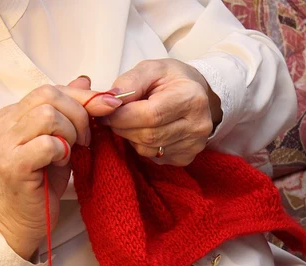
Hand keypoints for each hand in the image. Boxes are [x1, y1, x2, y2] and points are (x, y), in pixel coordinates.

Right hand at [0, 77, 121, 259]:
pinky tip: (63, 162)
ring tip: (72, 151)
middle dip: (80, 115)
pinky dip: (63, 151)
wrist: (27, 218)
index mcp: (16, 112)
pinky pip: (47, 144)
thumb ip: (72, 111)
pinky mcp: (14, 164)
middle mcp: (6, 122)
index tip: (110, 107)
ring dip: (71, 133)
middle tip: (85, 139)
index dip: (85, 97)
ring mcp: (6, 142)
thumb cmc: (44, 179)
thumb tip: (86, 81)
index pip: (52, 89)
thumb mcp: (64, 140)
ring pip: (48, 116)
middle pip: (49, 95)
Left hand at [102, 59, 222, 165]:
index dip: (122, 115)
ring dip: (130, 137)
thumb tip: (109, 101)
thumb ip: (129, 82)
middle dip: (123, 127)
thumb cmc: (171, 80)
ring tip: (131, 121)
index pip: (151, 115)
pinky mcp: (186, 157)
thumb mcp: (151, 69)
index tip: (107, 110)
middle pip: (148, 136)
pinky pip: (153, 157)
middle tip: (113, 117)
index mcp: (191, 98)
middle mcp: (198, 125)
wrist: (196, 93)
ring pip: (148, 149)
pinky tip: (146, 130)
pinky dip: (141, 145)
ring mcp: (194, 144)